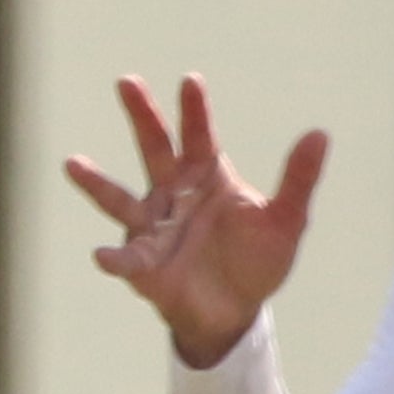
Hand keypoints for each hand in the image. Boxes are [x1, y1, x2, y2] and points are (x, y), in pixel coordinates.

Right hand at [70, 74, 326, 368]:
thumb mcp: (286, 220)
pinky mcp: (142, 265)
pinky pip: (126, 259)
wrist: (235, 312)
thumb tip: (320, 133)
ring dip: (96, 183)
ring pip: (120, 199)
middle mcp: (173, 194)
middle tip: (128, 81)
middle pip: (154, 147)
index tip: (191, 81)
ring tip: (72, 163)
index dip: (195, 111)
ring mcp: (152, 227)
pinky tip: (104, 257)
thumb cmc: (257, 261)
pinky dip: (115, 258)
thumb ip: (298, 179)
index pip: (200, 136)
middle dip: (142, 115)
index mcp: (208, 177)